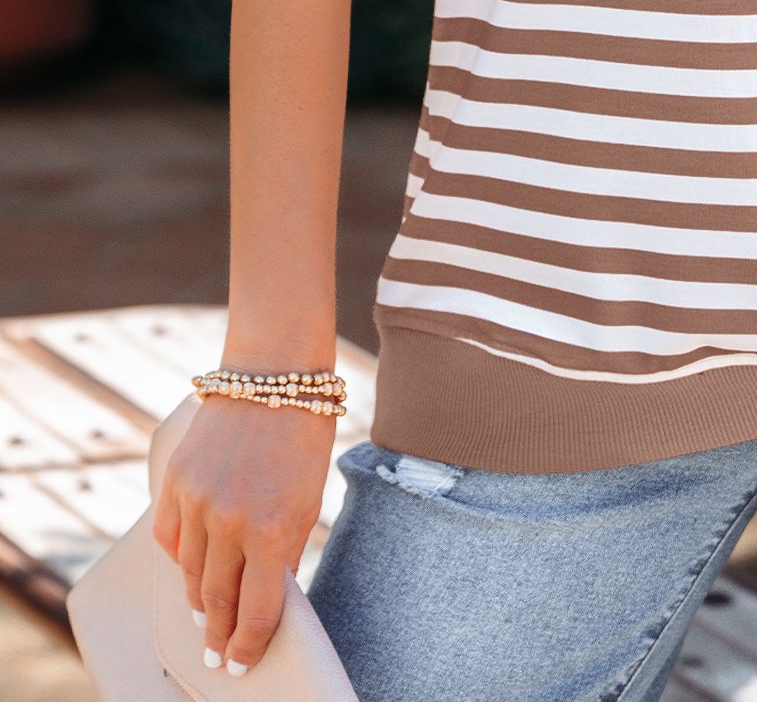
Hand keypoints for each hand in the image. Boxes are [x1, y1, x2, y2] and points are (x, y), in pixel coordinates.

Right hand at [152, 395, 335, 674]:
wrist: (273, 372)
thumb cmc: (302, 435)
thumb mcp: (309, 498)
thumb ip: (286, 550)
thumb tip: (268, 595)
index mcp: (272, 528)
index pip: (255, 611)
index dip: (249, 645)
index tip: (242, 664)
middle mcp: (229, 521)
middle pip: (217, 600)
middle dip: (219, 634)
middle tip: (218, 656)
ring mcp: (197, 502)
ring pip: (189, 575)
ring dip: (199, 601)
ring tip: (206, 617)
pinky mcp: (175, 483)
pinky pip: (168, 540)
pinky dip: (179, 560)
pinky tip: (190, 570)